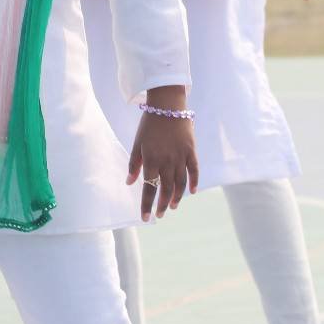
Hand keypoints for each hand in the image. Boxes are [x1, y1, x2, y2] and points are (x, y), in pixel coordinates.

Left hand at [126, 90, 198, 220]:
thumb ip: (134, 164)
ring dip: (177, 197)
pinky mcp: (191, 151)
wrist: (167, 106)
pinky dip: (194, 182)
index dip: (146, 205)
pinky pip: (194, 171)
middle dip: (163, 205)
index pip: (149, 188)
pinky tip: (192, 192)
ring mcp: (181, 157)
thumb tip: (129, 183)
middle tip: (160, 214)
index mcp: (151, 160)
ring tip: (173, 206)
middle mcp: (167, 162)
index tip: (145, 218)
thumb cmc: (148, 125)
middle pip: (166, 189)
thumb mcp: (137, 143)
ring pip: (180, 183)